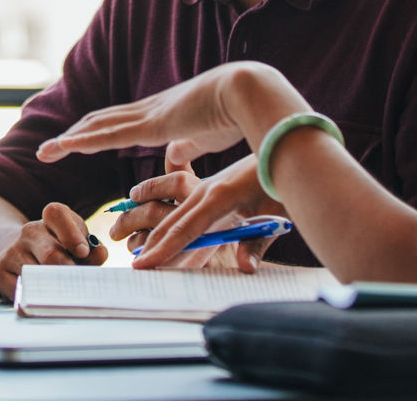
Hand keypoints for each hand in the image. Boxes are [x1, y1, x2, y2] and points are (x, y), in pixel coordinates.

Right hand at [0, 202, 105, 299]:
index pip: (57, 214)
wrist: (7, 249)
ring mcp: (11, 251)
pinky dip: (36, 297)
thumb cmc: (52, 248)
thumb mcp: (73, 242)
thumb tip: (100, 253)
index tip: (83, 252)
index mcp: (49, 219)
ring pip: (37, 276)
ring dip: (54, 288)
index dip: (72, 234)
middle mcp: (29, 231)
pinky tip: (42, 295)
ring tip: (62, 291)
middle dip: (68, 272)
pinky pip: (22, 291)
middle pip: (51, 254)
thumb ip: (91, 249)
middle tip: (77, 283)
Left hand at [37, 63, 289, 166]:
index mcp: (163, 114)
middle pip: (101, 121)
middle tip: (49, 148)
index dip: (97, 132)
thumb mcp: (206, 137)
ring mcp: (148, 115)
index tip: (76, 142)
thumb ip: (188, 147)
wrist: (250, 93)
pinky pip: (109, 135)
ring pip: (97, 127)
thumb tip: (174, 158)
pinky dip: (83, 141)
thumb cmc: (237, 114)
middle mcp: (149, 110)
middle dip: (74, 135)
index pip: (121, 122)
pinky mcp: (151, 125)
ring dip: (69, 139)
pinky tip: (64, 146)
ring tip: (44, 151)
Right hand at [128, 155, 282, 269]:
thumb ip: (257, 244)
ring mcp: (206, 187)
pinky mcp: (210, 188)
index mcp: (219, 197)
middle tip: (133, 267)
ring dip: (153, 233)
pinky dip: (168, 223)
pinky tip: (158, 233)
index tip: (143, 265)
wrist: (283, 147)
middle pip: (171, 222)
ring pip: (173, 214)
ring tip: (133, 248)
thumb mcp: (275, 214)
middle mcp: (206, 190)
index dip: (163, 250)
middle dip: (150, 245)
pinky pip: (183, 208)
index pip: (185, 229)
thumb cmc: (281, 183)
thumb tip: (245, 269)